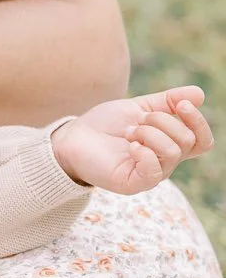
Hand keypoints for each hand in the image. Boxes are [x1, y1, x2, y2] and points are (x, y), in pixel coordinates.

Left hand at [52, 86, 212, 194]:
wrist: (74, 136)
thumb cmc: (106, 124)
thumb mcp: (139, 107)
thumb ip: (167, 101)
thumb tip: (200, 93)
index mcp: (170, 144)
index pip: (202, 140)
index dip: (198, 122)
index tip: (182, 104)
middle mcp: (165, 162)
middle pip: (187, 141)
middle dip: (162, 121)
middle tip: (137, 121)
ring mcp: (151, 174)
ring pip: (172, 151)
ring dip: (148, 133)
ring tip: (128, 133)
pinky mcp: (134, 183)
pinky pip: (154, 171)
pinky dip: (144, 152)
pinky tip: (130, 145)